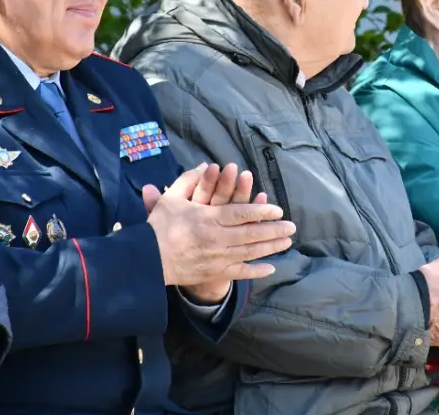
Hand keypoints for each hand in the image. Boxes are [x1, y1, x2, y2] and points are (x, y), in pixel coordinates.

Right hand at [143, 168, 295, 301]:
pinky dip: (256, 271)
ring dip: (271, 247)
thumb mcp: (171, 199)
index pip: (241, 214)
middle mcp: (217, 239)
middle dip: (274, 230)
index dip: (262, 211)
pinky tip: (271, 268)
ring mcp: (217, 258)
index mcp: (208, 219)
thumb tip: (205, 166)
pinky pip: (239, 273)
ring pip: (250, 253)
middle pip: (252, 234)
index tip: (278, 210)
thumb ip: (189, 180)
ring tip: (287, 242)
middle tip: (292, 227)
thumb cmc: (159, 227)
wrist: (147, 260)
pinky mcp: (213, 273)